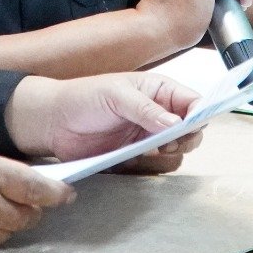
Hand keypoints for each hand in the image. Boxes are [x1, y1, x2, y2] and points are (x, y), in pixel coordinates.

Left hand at [5, 73, 202, 173]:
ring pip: (177, 149)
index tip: (192, 126)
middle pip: (191, 129)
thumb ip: (146, 109)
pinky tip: (141, 155)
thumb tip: (176, 123)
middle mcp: (157, 112)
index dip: (199, 114)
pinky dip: (154, 163)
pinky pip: (156, 163)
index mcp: (158, 90)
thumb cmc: (83, 97)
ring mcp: (147, 134)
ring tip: (155, 147)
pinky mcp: (135, 154)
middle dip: (187, 137)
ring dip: (171, 151)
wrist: (54, 122)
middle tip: (169, 141)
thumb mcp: (116, 95)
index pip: (192, 101)